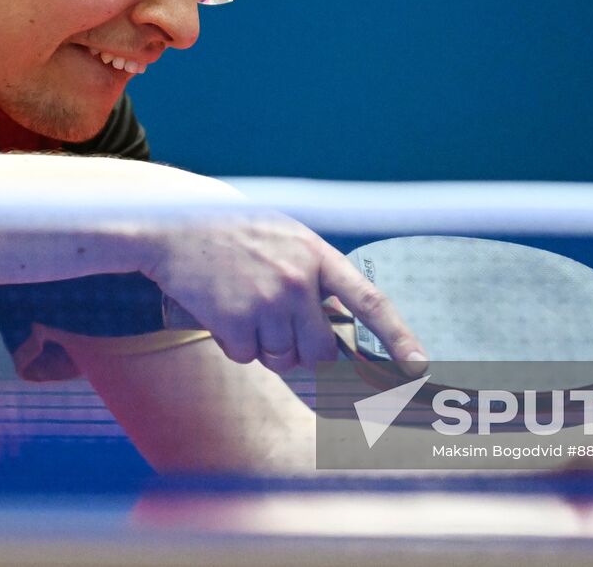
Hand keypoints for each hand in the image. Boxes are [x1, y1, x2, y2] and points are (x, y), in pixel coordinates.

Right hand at [141, 212, 427, 373]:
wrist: (173, 227)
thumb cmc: (234, 234)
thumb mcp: (286, 238)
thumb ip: (315, 276)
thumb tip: (335, 334)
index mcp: (317, 255)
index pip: (369, 302)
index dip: (398, 337)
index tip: (418, 366)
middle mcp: (298, 280)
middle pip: (321, 351)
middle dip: (303, 350)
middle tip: (275, 322)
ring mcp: (267, 301)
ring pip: (282, 358)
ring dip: (264, 345)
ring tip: (242, 304)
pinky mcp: (235, 321)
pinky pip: (247, 357)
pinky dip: (233, 344)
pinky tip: (221, 310)